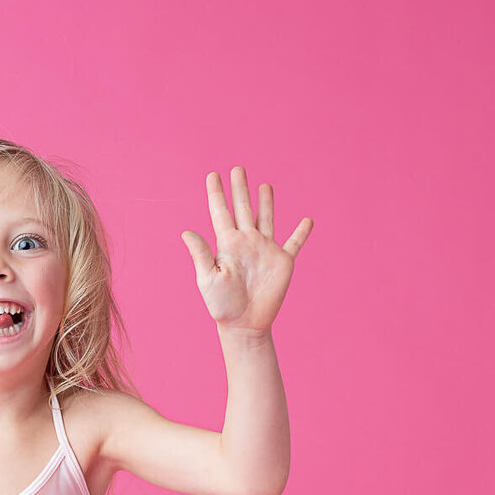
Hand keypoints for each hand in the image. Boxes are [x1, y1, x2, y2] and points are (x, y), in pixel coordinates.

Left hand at [180, 168, 311, 334]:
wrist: (244, 324)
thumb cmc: (222, 306)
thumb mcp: (208, 279)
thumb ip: (200, 254)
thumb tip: (186, 232)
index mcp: (227, 244)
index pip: (220, 212)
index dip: (216, 194)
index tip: (212, 175)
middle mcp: (246, 242)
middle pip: (242, 208)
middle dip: (240, 189)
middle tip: (237, 169)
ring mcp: (265, 250)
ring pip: (266, 218)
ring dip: (266, 202)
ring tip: (264, 185)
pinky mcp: (282, 262)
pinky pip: (294, 243)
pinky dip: (301, 232)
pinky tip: (307, 220)